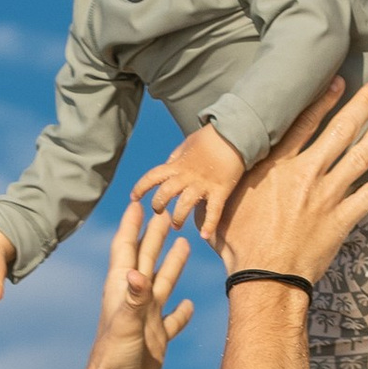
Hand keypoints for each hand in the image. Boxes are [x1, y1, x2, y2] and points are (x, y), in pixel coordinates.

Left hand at [74, 201, 194, 368]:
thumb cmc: (115, 360)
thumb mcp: (125, 325)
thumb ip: (134, 298)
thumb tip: (138, 271)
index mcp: (122, 290)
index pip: (126, 249)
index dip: (131, 225)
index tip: (138, 202)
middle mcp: (134, 300)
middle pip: (146, 259)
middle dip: (155, 235)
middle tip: (167, 212)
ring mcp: (146, 319)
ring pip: (162, 284)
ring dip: (172, 264)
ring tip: (184, 243)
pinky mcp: (157, 339)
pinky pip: (172, 321)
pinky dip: (181, 312)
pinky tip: (190, 304)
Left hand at [130, 122, 245, 246]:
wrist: (234, 132)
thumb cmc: (210, 138)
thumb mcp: (187, 145)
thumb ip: (176, 159)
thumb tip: (167, 167)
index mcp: (178, 164)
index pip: (153, 176)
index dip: (141, 187)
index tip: (133, 198)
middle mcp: (187, 175)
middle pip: (166, 192)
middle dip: (158, 205)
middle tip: (159, 213)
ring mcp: (203, 183)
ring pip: (185, 204)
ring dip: (178, 217)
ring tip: (177, 225)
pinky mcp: (220, 190)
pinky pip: (214, 210)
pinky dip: (209, 224)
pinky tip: (205, 236)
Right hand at [215, 75, 367, 285]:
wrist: (263, 281)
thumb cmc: (239, 246)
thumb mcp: (225, 206)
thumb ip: (225, 184)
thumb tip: (207, 174)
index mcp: (277, 167)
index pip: (305, 123)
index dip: (325, 98)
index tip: (340, 81)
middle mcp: (306, 174)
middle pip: (341, 130)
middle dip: (364, 104)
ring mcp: (326, 197)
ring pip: (360, 156)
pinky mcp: (341, 221)